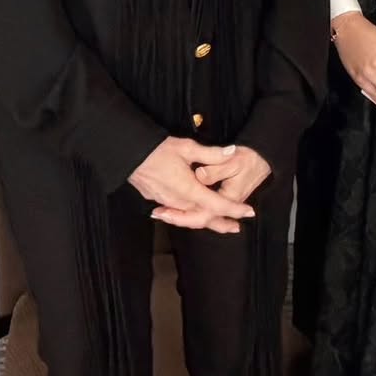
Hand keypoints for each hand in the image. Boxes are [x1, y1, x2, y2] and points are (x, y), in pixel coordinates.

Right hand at [129, 138, 256, 233]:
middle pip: (203, 217)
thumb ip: (211, 153)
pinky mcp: (156, 199)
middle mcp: (177, 200)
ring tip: (219, 223)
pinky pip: (177, 212)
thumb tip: (231, 152)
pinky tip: (192, 214)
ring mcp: (165, 202)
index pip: (216, 205)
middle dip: (221, 223)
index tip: (248, 212)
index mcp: (188, 189)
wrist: (126, 154)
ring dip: (205, 220)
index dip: (234, 209)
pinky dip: (189, 216)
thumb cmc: (156, 149)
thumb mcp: (186, 147)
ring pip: (189, 217)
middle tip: (236, 227)